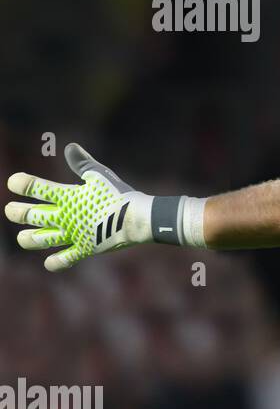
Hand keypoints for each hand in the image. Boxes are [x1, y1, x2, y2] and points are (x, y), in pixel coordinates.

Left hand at [5, 144, 153, 271]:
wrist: (138, 218)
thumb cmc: (120, 194)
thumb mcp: (101, 175)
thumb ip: (82, 162)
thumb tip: (70, 146)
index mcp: (68, 195)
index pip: (36, 187)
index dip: (21, 183)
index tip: (14, 182)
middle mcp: (65, 216)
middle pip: (31, 215)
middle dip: (16, 212)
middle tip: (11, 210)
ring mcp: (73, 234)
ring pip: (41, 239)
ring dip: (28, 238)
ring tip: (22, 237)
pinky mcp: (85, 249)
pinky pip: (65, 259)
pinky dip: (55, 262)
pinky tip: (48, 262)